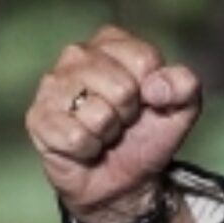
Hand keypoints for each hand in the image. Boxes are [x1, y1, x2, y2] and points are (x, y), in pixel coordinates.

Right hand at [26, 24, 203, 222]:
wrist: (123, 180)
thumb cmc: (145, 136)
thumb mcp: (182, 108)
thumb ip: (185, 85)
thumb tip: (156, 87)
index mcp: (111, 42)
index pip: (144, 60)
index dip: (152, 91)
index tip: (145, 102)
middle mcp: (76, 55)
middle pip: (122, 88)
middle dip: (128, 114)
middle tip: (121, 121)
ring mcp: (52, 85)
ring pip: (98, 114)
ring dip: (107, 133)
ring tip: (102, 132)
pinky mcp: (37, 118)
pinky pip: (75, 137)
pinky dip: (88, 150)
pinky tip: (84, 147)